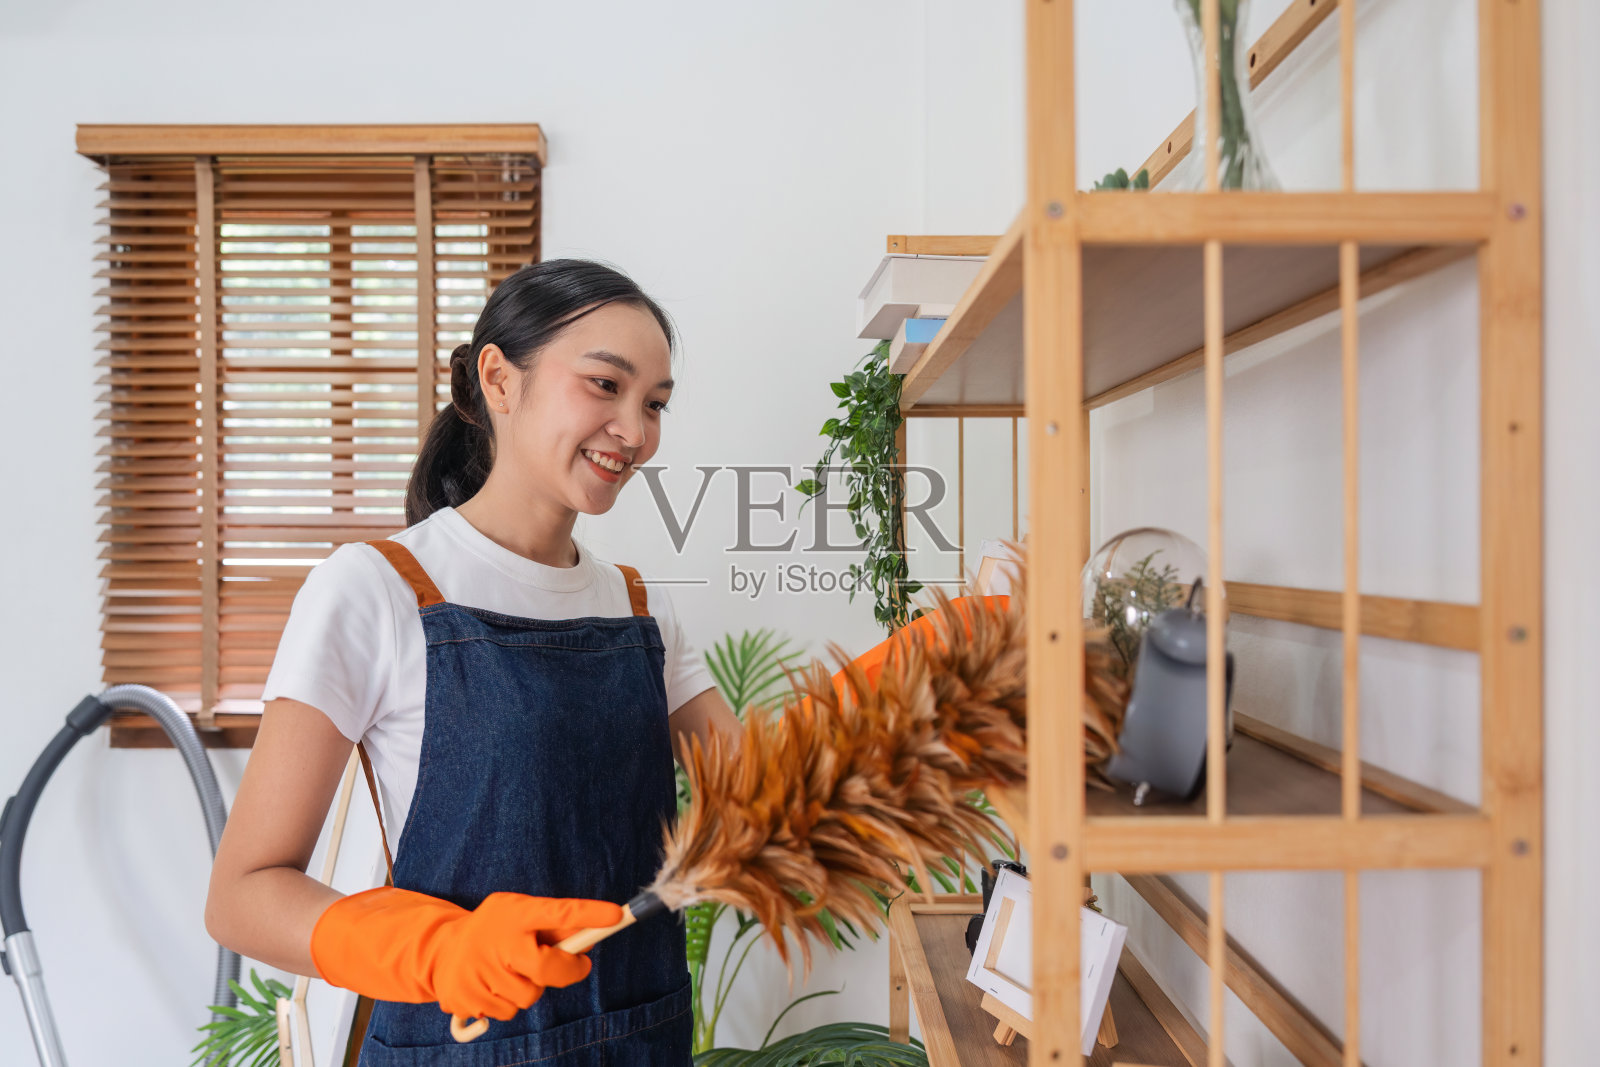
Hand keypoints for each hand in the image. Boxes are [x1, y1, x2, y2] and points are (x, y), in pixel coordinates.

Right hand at [310, 887, 621, 1019]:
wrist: (441, 950)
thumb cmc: (495, 928)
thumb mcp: (522, 913)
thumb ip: (557, 924)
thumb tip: (596, 933)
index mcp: (514, 913)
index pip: (558, 911)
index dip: (589, 914)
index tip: (617, 914)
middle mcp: (497, 941)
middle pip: (549, 968)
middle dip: (568, 970)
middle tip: (577, 964)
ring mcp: (479, 971)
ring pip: (530, 995)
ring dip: (532, 986)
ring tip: (514, 969)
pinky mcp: (467, 997)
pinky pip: (508, 1011)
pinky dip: (509, 1001)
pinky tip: (497, 983)